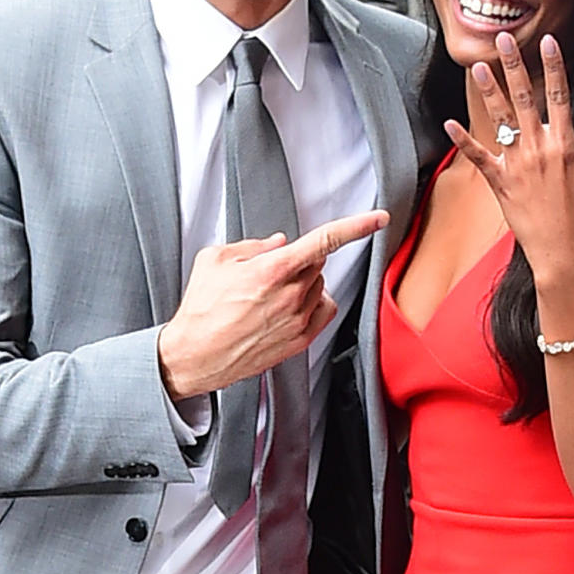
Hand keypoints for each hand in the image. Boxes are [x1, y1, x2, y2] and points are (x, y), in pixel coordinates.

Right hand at [157, 209, 388, 399]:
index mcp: (272, 270)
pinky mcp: (300, 340)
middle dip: (299, 260)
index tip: (378, 217)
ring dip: (303, 283)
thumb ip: (253, 245)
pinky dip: (313, 303)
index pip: (325, 240)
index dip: (357, 226)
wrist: (195, 355)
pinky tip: (290, 307)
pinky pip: (323, 309)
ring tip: (268, 295)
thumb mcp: (215, 260)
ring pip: (320, 285)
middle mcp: (291, 295)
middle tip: (269, 271)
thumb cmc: (201, 309)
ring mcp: (298, 320)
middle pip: (317, 262)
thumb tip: (278, 243)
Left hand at [445, 33, 573, 281]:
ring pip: (500, 121)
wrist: (564, 256)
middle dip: (513, 66)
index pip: (559, 96)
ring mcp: (516, 166)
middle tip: (503, 39)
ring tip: (479, 66)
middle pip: (524, 99)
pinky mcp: (499, 184)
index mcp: (566, 147)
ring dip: (489, 92)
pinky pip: (477, 158)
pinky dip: (463, 140)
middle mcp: (539, 151)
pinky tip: (450, 122)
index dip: (553, 67)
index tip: (547, 42)